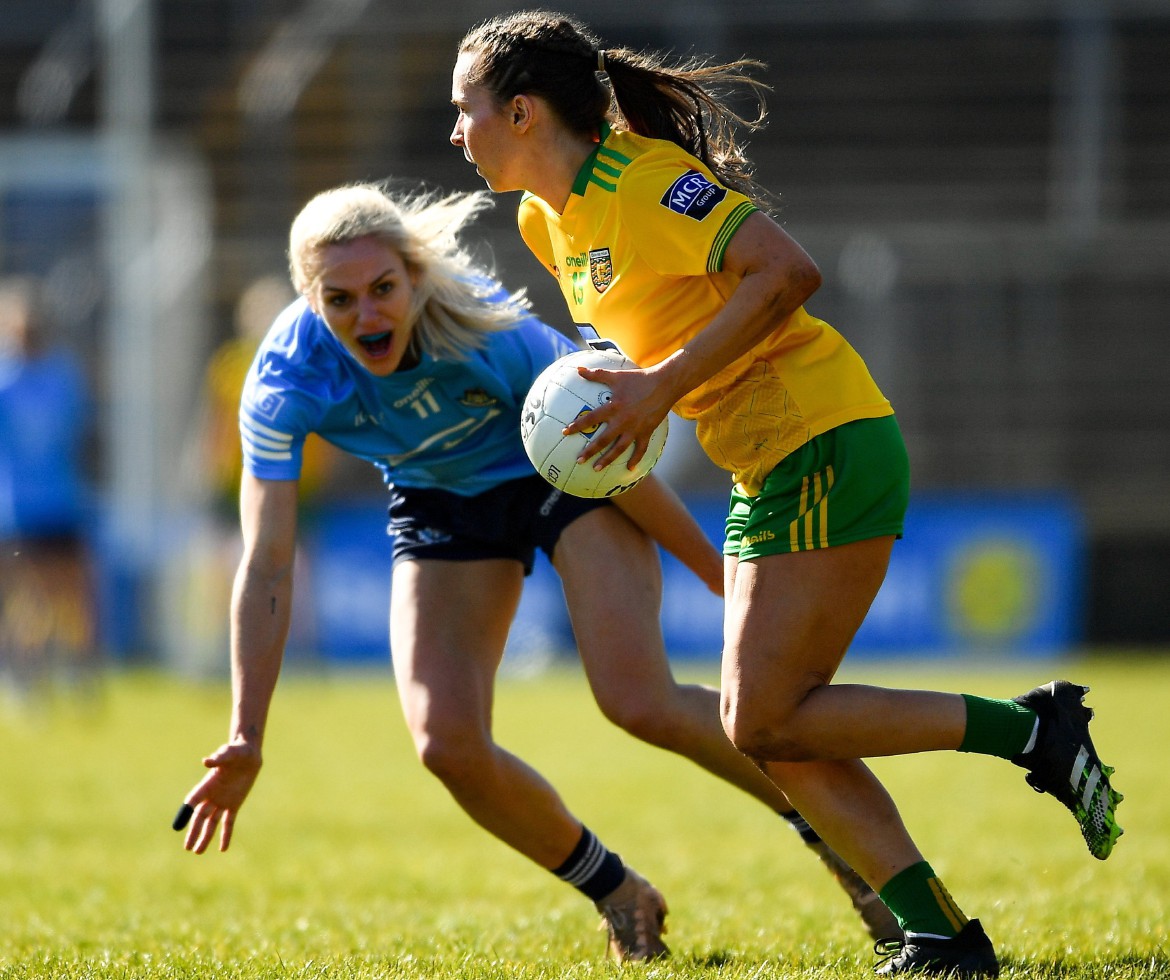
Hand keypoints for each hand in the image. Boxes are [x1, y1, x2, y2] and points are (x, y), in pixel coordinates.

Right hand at [178, 739, 262, 853]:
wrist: (248, 754)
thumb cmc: (235, 751)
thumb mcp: (227, 753)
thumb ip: (218, 758)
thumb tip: (206, 761)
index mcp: (207, 784)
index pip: (193, 801)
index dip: (185, 813)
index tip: (177, 827)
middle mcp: (212, 796)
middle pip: (200, 817)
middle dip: (193, 832)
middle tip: (187, 847)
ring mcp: (222, 801)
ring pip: (211, 823)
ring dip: (205, 837)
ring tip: (198, 851)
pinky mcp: (234, 804)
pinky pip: (229, 823)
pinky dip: (226, 835)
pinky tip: (223, 848)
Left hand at [564, 364, 673, 470]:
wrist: (664, 384)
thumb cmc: (639, 378)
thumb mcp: (616, 376)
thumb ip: (596, 374)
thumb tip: (578, 369)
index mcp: (614, 406)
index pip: (591, 418)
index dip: (578, 425)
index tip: (565, 432)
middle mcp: (623, 420)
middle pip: (603, 439)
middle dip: (590, 451)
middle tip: (579, 460)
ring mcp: (635, 428)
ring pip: (619, 448)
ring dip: (607, 460)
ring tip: (596, 469)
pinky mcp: (647, 432)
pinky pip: (640, 449)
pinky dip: (635, 459)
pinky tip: (629, 469)